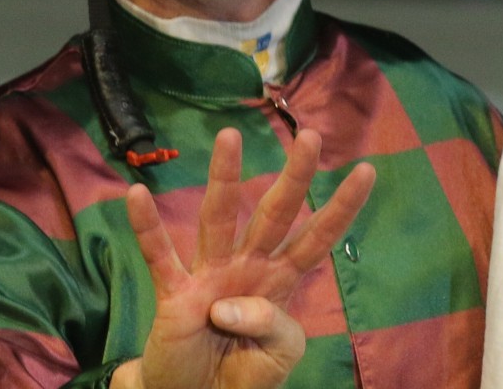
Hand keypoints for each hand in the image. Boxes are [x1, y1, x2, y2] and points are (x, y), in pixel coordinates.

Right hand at [112, 128, 375, 388]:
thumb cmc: (241, 372)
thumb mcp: (278, 357)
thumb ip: (273, 328)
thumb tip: (227, 304)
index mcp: (279, 283)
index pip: (316, 240)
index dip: (340, 209)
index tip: (365, 171)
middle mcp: (247, 268)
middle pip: (274, 215)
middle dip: (294, 177)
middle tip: (310, 136)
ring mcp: (209, 276)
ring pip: (218, 220)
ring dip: (224, 178)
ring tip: (231, 137)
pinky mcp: (174, 294)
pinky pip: (159, 256)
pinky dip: (148, 228)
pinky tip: (137, 195)